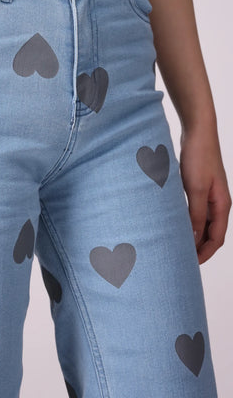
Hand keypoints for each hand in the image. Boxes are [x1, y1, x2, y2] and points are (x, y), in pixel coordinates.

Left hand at [180, 124, 230, 263]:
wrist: (198, 132)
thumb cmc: (199, 157)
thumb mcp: (196, 188)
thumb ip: (195, 214)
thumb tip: (194, 238)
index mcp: (222, 205)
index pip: (216, 239)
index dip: (204, 254)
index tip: (190, 265)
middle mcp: (218, 203)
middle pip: (210, 233)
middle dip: (198, 248)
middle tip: (180, 259)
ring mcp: (209, 195)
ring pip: (202, 223)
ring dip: (192, 235)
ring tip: (176, 245)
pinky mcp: (199, 187)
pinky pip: (195, 211)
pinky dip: (188, 221)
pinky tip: (174, 223)